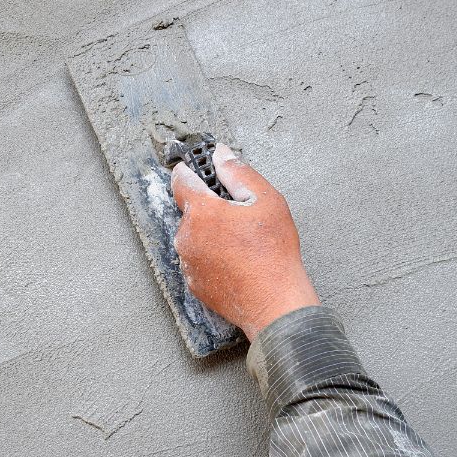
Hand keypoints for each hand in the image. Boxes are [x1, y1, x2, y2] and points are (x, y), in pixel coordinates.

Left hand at [170, 145, 318, 340]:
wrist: (274, 303)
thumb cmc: (274, 252)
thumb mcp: (266, 200)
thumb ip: (238, 173)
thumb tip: (220, 154)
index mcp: (201, 211)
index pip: (181, 181)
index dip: (187, 170)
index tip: (190, 166)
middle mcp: (187, 236)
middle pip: (191, 211)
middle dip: (210, 208)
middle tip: (239, 216)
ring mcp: (187, 262)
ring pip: (194, 236)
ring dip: (211, 233)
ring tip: (241, 243)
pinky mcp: (193, 283)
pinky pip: (198, 259)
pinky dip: (212, 256)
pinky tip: (235, 261)